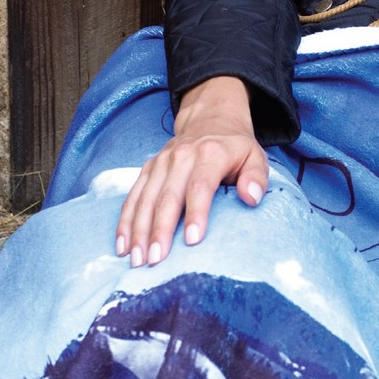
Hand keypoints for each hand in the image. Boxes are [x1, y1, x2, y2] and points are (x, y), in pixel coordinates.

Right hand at [116, 76, 269, 264]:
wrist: (211, 119)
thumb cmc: (235, 148)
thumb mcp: (255, 157)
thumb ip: (257, 177)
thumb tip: (251, 198)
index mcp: (210, 154)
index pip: (200, 185)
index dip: (196, 213)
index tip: (192, 241)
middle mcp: (181, 156)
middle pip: (167, 197)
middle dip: (160, 230)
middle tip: (157, 260)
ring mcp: (160, 162)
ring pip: (145, 199)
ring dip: (138, 230)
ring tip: (136, 259)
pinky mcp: (148, 169)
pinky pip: (132, 197)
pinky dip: (125, 222)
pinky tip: (122, 245)